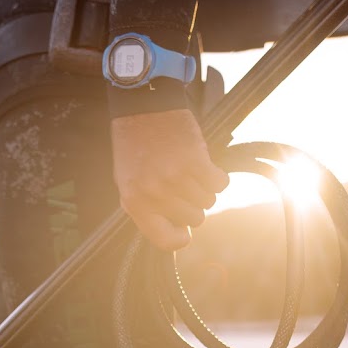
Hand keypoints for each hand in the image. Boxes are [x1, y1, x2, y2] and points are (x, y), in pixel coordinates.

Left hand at [111, 109, 229, 249]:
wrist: (143, 106)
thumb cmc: (134, 147)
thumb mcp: (128, 182)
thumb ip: (147, 209)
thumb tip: (173, 231)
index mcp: (135, 203)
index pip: (165, 240)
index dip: (180, 238)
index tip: (184, 231)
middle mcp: (155, 194)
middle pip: (194, 219)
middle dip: (193, 205)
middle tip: (184, 187)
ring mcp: (176, 178)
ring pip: (208, 202)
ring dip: (204, 189)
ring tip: (190, 172)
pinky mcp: (196, 160)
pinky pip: (220, 184)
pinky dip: (217, 178)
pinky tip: (206, 166)